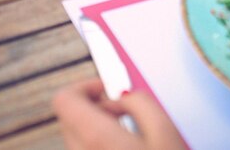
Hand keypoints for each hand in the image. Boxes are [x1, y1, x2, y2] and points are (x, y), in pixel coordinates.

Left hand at [52, 78, 186, 149]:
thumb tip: (123, 97)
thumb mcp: (166, 132)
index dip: (84, 87)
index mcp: (96, 140)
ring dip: (96, 132)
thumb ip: (140, 102)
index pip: (63, 100)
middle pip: (68, 120)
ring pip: (76, 142)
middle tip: (120, 113)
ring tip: (128, 140)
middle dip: (92, 109)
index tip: (106, 90)